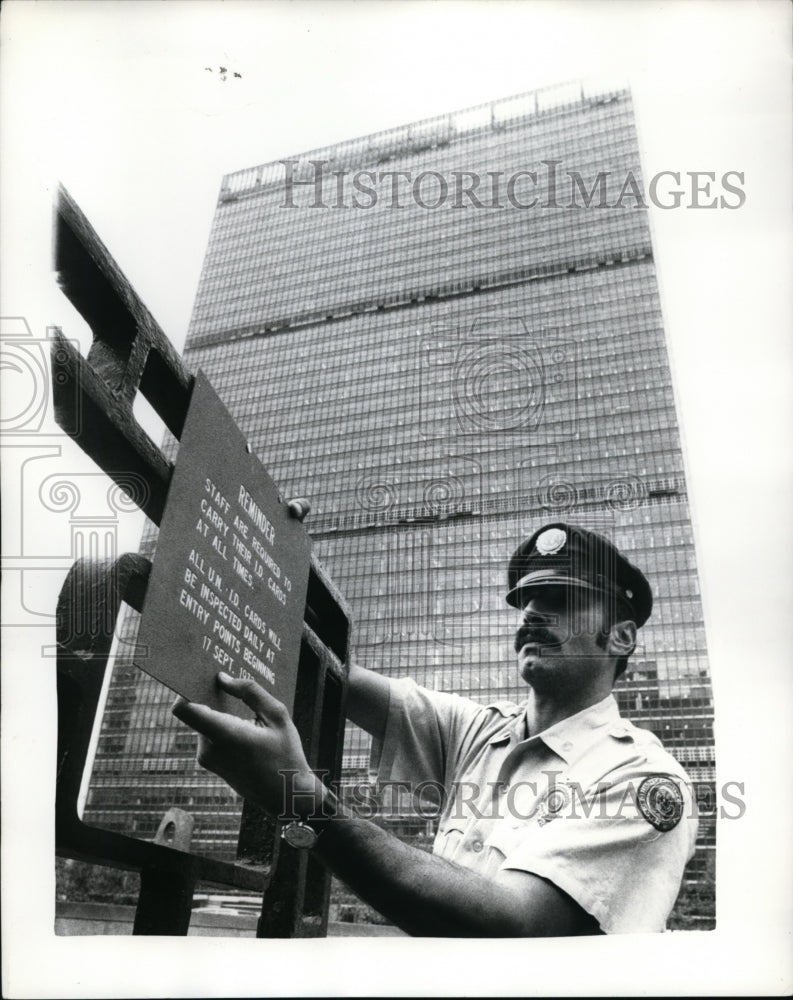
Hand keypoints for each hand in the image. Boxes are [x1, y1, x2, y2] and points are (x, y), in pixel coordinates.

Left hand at [171, 672, 321, 818]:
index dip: (186, 688)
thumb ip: (250, 692)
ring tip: (245, 707)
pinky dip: (221, 724)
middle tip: (229, 681)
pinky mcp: (209, 763)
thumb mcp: (277, 715)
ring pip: (203, 720)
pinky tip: (245, 725)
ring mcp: (207, 758)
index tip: (199, 674)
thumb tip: (222, 678)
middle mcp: (209, 748)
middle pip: (196, 709)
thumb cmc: (286, 755)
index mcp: (225, 735)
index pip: (184, 709)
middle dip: (210, 695)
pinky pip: (208, 733)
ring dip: (219, 710)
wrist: (286, 796)